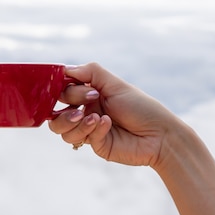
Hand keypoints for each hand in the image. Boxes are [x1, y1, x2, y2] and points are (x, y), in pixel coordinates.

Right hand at [49, 62, 178, 166]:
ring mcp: (88, 130)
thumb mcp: (115, 84)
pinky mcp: (95, 145)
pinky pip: (80, 138)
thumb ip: (90, 72)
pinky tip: (108, 125)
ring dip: (76, 123)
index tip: (79, 90)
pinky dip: (93, 130)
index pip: (62, 93)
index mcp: (88, 95)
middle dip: (66, 112)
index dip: (65, 92)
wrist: (159, 134)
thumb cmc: (141, 107)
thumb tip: (65, 69)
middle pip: (55, 115)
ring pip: (61, 130)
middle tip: (84, 107)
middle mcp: (85, 112)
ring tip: (96, 118)